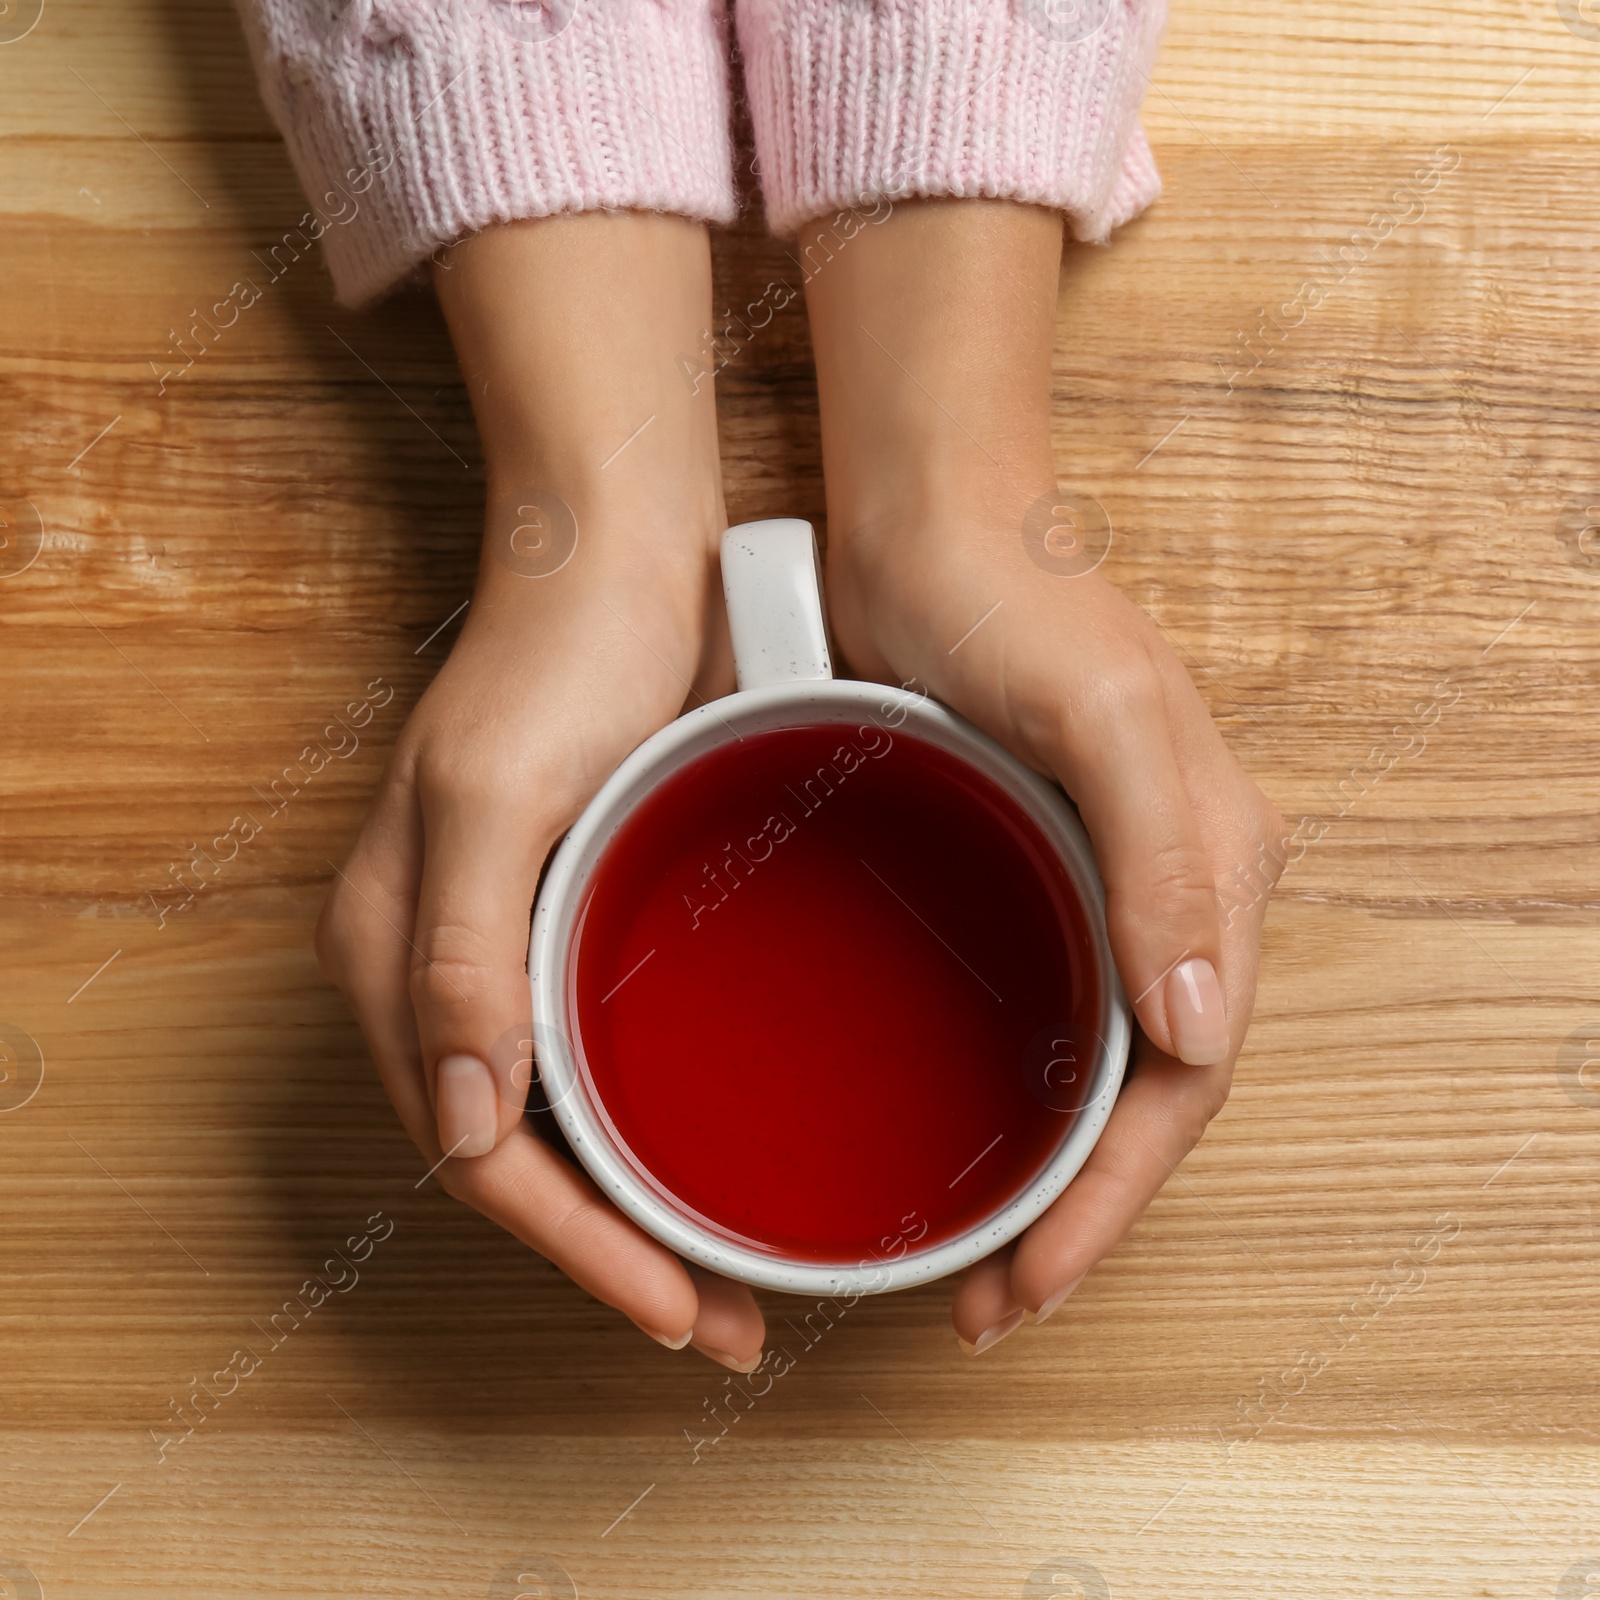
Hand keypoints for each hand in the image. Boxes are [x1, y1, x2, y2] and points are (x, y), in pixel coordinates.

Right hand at [316, 214, 766, 1371]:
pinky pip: (599, 1053)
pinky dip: (652, 1122)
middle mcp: (443, 966)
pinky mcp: (578, 914)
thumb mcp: (492, 794)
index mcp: (395, 953)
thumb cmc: (559, 657)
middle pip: (519, 1157)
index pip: (479, 1153)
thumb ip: (459, 954)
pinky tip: (720, 1147)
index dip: (577, 1250)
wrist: (623, 557)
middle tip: (725, 1316)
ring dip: (638, 1205)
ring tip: (732, 1265)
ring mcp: (512, 943)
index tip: (679, 1308)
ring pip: (563, 1120)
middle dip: (613, 1254)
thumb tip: (465, 1126)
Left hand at [802, 198, 1286, 1351]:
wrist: (921, 522)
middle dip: (1072, 1212)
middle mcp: (1158, 894)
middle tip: (986, 1300)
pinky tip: (933, 1124)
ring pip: (1076, 1066)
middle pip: (1136, 1095)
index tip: (1029, 1284)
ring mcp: (1082, 887)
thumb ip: (1168, 856)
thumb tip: (1203, 1026)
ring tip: (960, 1247)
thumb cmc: (1015, 598)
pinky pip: (1018, 1007)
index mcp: (1208, 872)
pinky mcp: (1007, 870)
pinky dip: (988, 1087)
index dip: (1111, 1200)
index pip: (1181, 1082)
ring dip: (1031, 1167)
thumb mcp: (1101, 714)